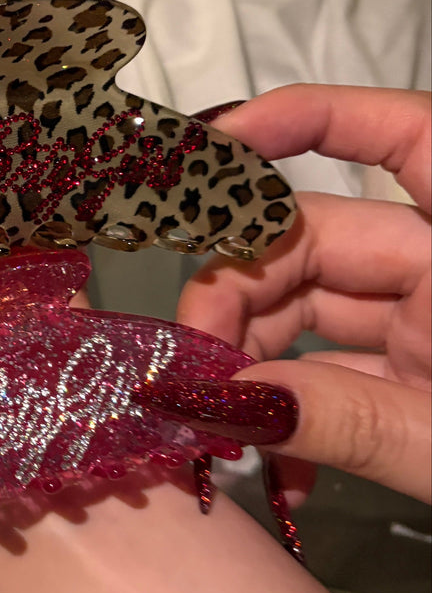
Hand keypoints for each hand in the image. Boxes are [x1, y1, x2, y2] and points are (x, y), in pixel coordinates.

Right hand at [171, 84, 430, 501]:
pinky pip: (332, 380)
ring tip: (215, 433)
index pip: (406, 134)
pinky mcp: (417, 384)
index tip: (215, 144)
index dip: (308, 117)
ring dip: (250, 366)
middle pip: (317, 239)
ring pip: (308, 310)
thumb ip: (345, 421)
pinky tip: (275, 475)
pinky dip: (294, 417)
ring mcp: (431, 329)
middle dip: (236, 293)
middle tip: (184, 368)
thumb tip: (218, 402)